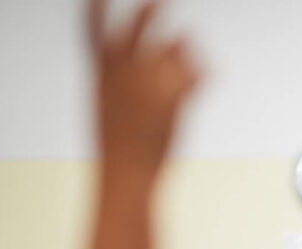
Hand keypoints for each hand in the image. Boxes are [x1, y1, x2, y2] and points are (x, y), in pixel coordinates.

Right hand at [89, 0, 200, 173]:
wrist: (126, 177)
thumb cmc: (119, 151)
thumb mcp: (112, 115)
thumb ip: (125, 90)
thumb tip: (140, 83)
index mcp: (99, 80)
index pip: (92, 38)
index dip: (95, 15)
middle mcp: (121, 80)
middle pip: (132, 36)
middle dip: (146, 16)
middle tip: (159, 0)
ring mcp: (144, 90)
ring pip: (167, 55)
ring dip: (182, 48)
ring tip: (190, 40)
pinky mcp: (170, 104)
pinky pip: (190, 79)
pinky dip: (200, 75)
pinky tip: (210, 71)